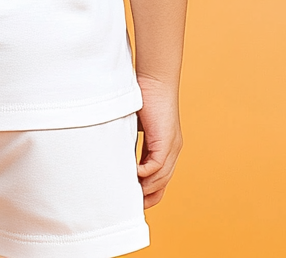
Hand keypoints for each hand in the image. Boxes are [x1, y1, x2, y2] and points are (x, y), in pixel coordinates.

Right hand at [136, 75, 182, 208]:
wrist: (156, 79)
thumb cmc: (144, 95)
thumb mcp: (135, 124)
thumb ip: (129, 139)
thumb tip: (113, 151)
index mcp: (165, 147)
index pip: (160, 179)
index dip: (148, 191)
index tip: (132, 199)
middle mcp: (172, 150)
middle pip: (162, 184)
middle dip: (147, 198)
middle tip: (129, 207)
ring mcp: (171, 147)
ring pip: (160, 179)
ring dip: (144, 188)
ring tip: (127, 194)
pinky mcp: (166, 140)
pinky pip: (157, 166)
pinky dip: (144, 174)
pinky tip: (132, 176)